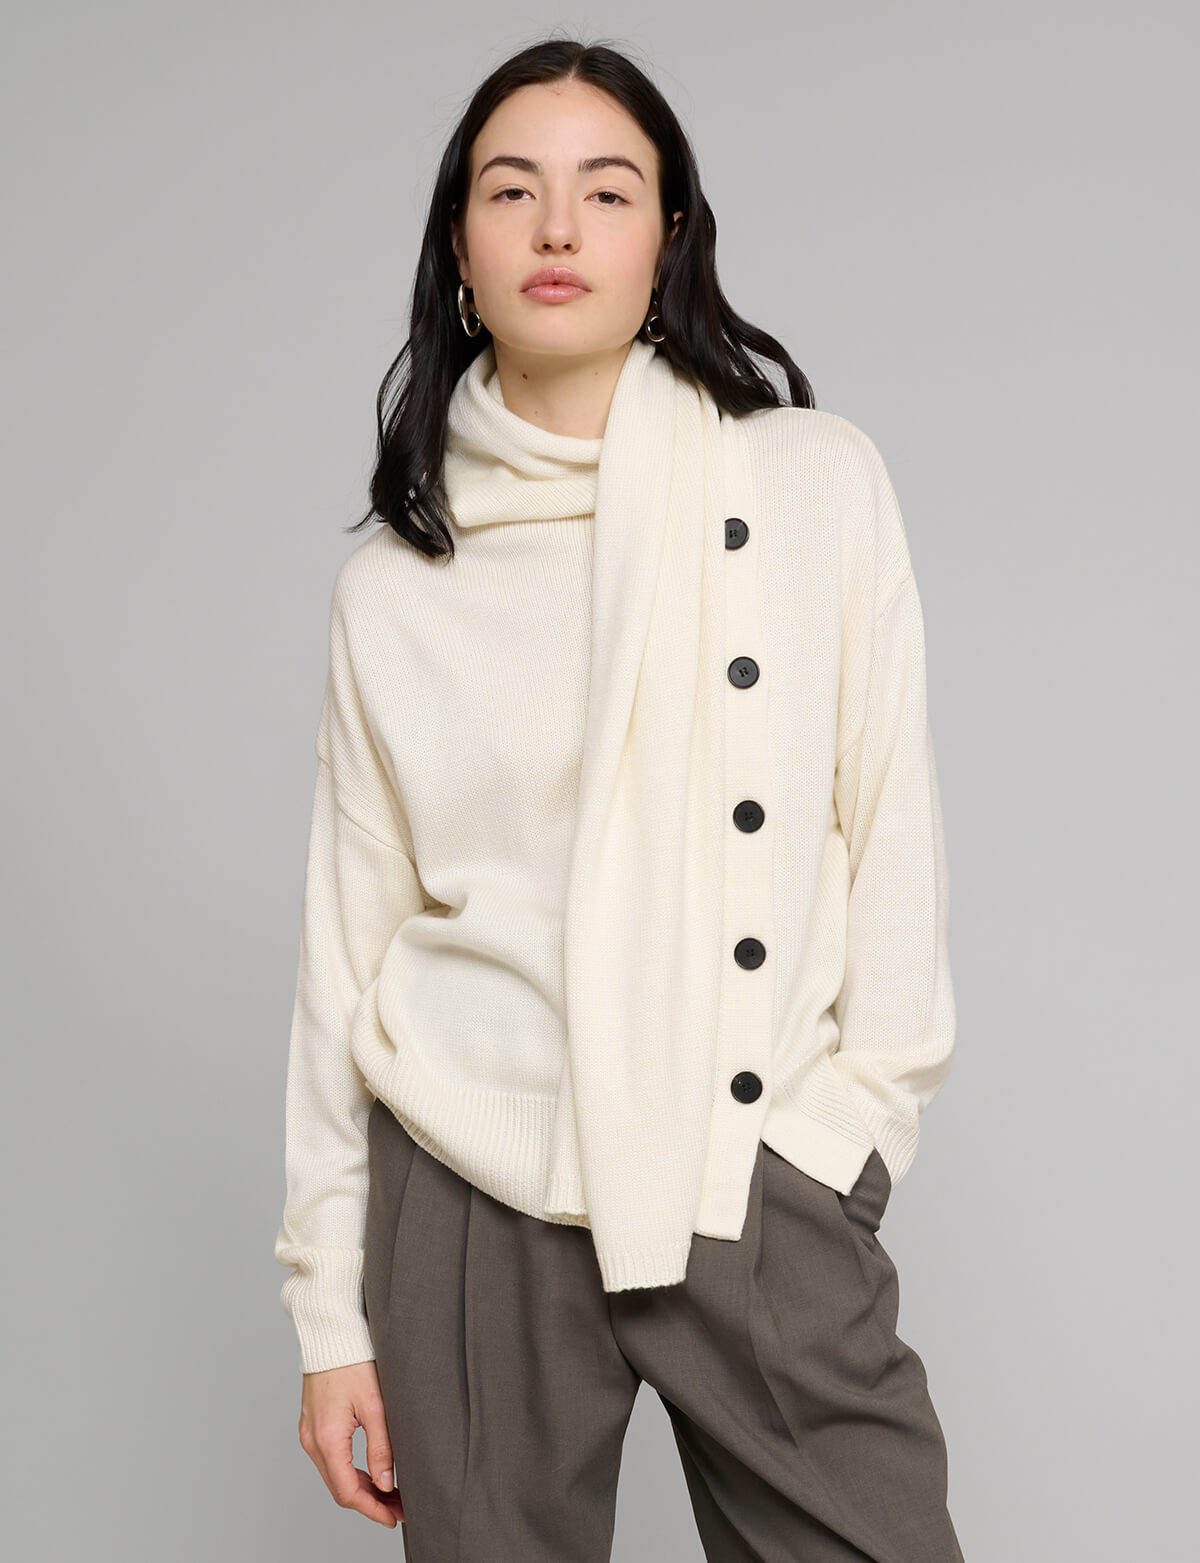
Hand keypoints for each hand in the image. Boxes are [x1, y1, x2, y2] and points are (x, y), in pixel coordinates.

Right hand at [297, 1359, 403, 1526]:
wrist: (331, 1333)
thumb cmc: (354, 1361)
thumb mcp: (375, 1405)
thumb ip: (381, 1447)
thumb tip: (386, 1483)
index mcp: (327, 1439)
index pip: (348, 1492)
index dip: (373, 1510)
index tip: (394, 1518)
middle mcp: (312, 1441)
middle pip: (340, 1488)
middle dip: (370, 1502)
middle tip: (399, 1508)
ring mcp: (309, 1433)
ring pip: (334, 1476)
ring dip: (361, 1488)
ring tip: (390, 1493)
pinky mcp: (313, 1424)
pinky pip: (330, 1460)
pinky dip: (350, 1472)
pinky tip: (371, 1472)